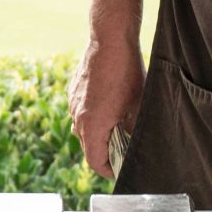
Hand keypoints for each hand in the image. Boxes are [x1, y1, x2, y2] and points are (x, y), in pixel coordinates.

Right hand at [69, 38, 144, 179]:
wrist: (109, 40)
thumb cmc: (127, 72)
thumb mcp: (138, 106)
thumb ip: (134, 131)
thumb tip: (135, 147)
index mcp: (92, 125)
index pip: (95, 162)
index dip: (109, 171)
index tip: (120, 171)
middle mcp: (77, 117)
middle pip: (88, 147)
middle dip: (105, 153)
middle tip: (123, 152)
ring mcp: (73, 103)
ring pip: (83, 129)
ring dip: (98, 134)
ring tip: (118, 129)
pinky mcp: (73, 91)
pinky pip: (81, 112)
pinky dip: (93, 117)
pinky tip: (110, 107)